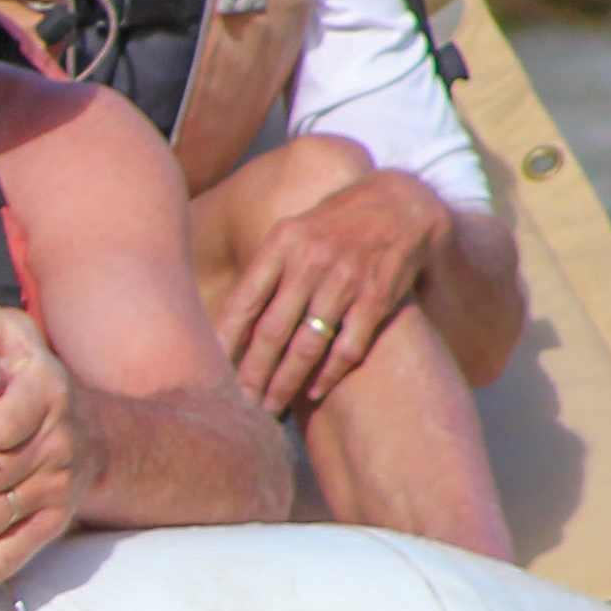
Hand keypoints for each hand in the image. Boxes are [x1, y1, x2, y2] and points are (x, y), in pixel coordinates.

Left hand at [217, 168, 447, 413]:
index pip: (245, 299)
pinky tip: (312, 392)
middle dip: (252, 372)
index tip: (210, 369)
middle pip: (272, 330)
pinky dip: (329, 375)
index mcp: (283, 243)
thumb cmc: (334, 225)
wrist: (399, 204)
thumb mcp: (293, 232)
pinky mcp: (376, 298)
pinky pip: (347, 347)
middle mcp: (311, 261)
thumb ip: (265, 272)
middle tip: (238, 402)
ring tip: (269, 405)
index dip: (225, 339)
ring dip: (285, 381)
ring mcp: (345, 281)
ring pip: (307, 345)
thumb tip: (228, 323)